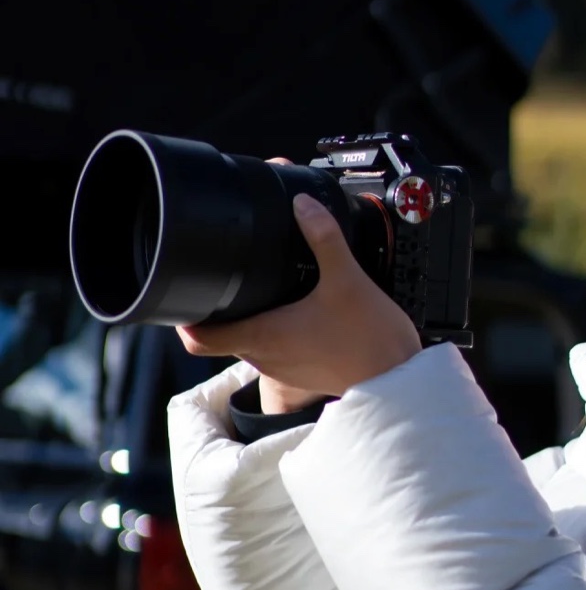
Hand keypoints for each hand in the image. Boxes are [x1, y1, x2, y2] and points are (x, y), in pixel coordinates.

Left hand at [177, 193, 421, 403]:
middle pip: (220, 335)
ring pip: (248, 342)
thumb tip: (303, 205)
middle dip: (219, 308)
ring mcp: (282, 370)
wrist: (399, 384)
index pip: (197, 338)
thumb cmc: (371, 341)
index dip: (181, 316)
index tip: (182, 294)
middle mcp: (265, 358)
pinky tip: (296, 313)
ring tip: (263, 292)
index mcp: (262, 335)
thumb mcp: (347, 279)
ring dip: (249, 319)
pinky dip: (274, 331)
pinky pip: (275, 350)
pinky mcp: (302, 374)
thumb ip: (323, 237)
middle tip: (226, 279)